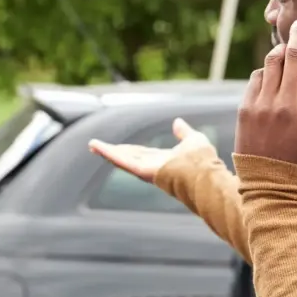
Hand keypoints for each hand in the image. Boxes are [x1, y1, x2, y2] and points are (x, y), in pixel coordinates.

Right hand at [88, 118, 213, 182]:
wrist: (204, 175)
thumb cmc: (203, 162)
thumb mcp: (194, 140)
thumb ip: (184, 132)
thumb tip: (177, 122)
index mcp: (163, 161)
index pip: (142, 154)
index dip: (130, 149)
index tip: (119, 146)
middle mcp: (152, 167)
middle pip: (128, 157)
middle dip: (113, 152)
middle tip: (97, 147)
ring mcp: (146, 170)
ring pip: (122, 159)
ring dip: (106, 152)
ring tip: (92, 145)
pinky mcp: (142, 171)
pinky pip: (122, 161)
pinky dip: (108, 153)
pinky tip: (97, 147)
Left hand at [235, 15, 296, 173]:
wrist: (273, 187)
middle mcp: (287, 103)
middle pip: (294, 55)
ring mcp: (263, 105)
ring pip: (272, 63)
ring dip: (280, 50)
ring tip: (286, 46)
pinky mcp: (245, 109)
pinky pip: (256, 78)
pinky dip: (265, 71)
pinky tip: (272, 73)